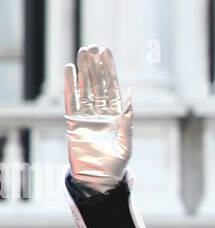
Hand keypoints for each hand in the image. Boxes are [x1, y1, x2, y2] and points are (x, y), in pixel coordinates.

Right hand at [64, 45, 132, 191]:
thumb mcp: (125, 144)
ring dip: (84, 70)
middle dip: (96, 65)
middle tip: (94, 47)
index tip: (107, 53)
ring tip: (83, 51)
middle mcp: (101, 113)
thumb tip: (131, 97)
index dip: (110, 70)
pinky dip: (70, 85)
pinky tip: (70, 70)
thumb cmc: (116, 166)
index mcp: (116, 116)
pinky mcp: (74, 122)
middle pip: (98, 84)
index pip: (112, 88)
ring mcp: (87, 116)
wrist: (99, 180)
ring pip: (85, 88)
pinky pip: (72, 100)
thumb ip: (127, 121)